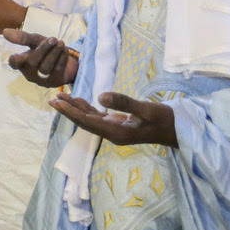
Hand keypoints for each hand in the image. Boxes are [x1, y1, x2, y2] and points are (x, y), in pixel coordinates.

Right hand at [3, 28, 78, 87]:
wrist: (64, 60)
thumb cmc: (45, 50)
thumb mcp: (35, 41)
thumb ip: (22, 37)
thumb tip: (4, 32)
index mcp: (22, 63)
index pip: (14, 63)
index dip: (14, 60)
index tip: (15, 55)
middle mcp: (29, 73)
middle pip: (33, 63)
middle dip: (43, 49)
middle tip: (53, 39)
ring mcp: (41, 79)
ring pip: (45, 68)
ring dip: (54, 53)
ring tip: (60, 42)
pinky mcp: (54, 82)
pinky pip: (57, 70)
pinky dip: (62, 58)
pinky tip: (64, 49)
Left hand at [50, 91, 177, 147]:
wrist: (177, 129)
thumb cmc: (164, 119)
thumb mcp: (145, 109)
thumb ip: (124, 102)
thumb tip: (100, 96)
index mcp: (116, 132)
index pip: (87, 121)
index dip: (70, 112)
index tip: (56, 102)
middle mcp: (112, 133)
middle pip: (84, 121)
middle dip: (68, 110)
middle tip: (51, 98)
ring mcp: (115, 130)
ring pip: (89, 119)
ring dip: (75, 108)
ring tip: (60, 97)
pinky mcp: (119, 125)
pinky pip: (98, 117)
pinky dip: (86, 108)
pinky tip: (78, 100)